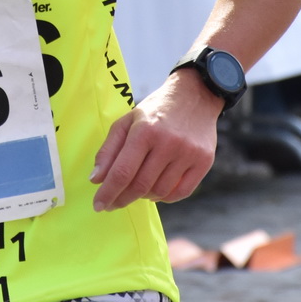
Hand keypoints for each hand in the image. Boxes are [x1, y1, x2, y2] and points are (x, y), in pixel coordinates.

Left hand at [89, 68, 223, 210]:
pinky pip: (181, 193)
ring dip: (143, 197)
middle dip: (122, 199)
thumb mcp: (128, 121)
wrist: (195, 96)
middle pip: (140, 185)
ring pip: (160, 191)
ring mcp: (188, 153)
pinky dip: (165, 197)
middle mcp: (168, 142)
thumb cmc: (156, 111)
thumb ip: (109, 150)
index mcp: (145, 131)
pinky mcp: (204, 161)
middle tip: (113, 204)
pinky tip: (156, 191)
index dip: (108, 192)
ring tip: (136, 190)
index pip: (122, 172)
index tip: (98, 205)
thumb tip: (96, 179)